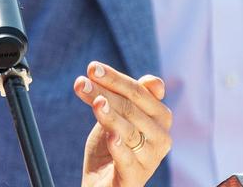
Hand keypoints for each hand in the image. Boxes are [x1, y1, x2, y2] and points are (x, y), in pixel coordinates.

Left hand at [74, 61, 171, 186]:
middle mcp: (162, 137)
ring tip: (95, 103)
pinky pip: (128, 160)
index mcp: (160, 117)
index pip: (139, 91)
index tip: (92, 68)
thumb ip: (130, 98)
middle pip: (131, 108)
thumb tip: (154, 81)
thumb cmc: (113, 145)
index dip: (116, 78)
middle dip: (104, 92)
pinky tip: (110, 137)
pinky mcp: (135, 178)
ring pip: (129, 131)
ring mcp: (151, 159)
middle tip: (80, 82)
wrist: (103, 183)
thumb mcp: (119, 117)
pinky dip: (119, 147)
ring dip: (109, 115)